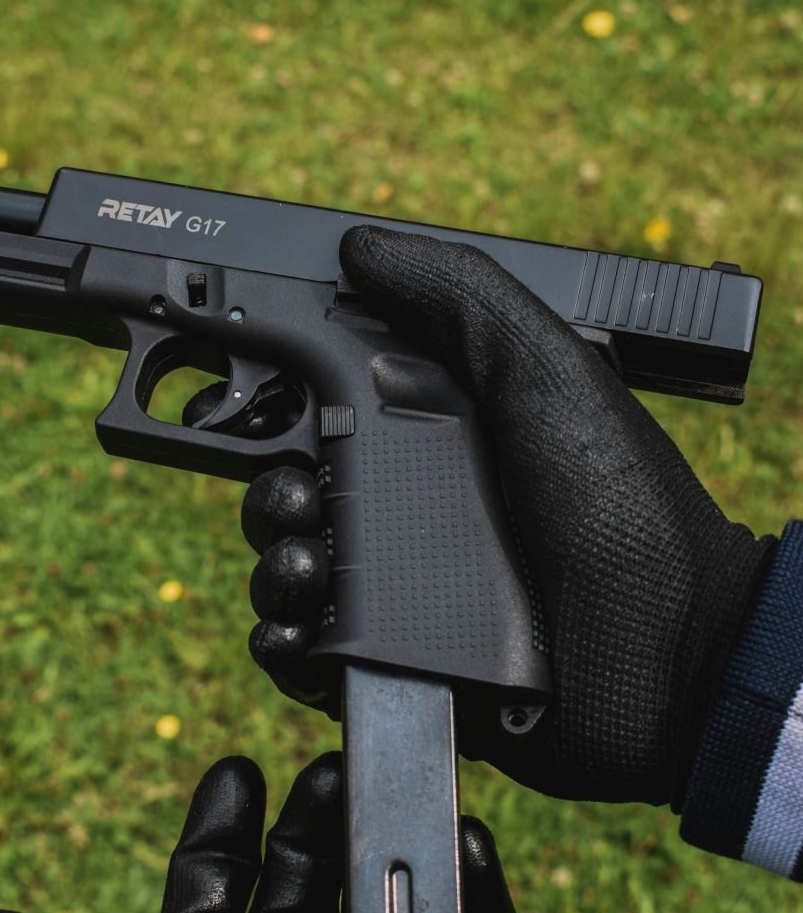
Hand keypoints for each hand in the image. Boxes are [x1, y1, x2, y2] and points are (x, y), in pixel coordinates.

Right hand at [241, 226, 775, 806]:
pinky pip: (310, 660)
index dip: (275, 409)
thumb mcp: (544, 370)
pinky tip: (295, 640)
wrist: (666, 646)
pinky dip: (284, 650)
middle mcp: (410, 514)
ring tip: (306, 572)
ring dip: (274, 572)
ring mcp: (402, 597)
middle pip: (291, 498)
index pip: (323, 417)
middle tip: (297, 501)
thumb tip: (359, 244)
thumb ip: (460, 297)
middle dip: (269, 498)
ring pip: (290, 578)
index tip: (245, 403)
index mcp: (433, 441)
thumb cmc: (615, 501)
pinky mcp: (398, 668)